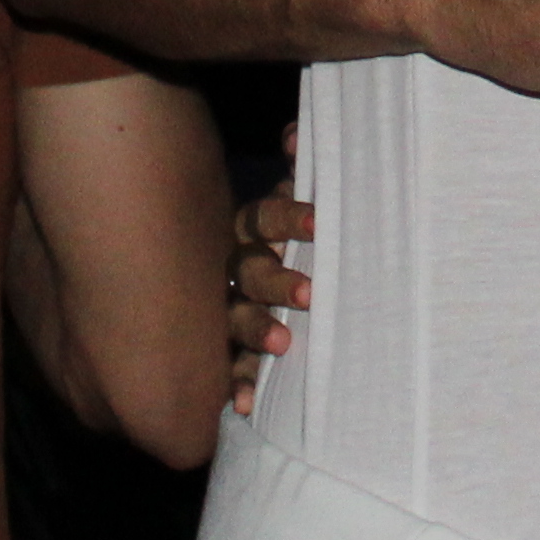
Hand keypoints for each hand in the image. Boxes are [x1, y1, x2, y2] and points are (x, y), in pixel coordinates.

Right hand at [224, 182, 311, 412]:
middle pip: (249, 270)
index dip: (290, 218)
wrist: (230, 275)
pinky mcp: (219, 350)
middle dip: (278, 281)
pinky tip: (243, 406)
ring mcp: (219, 309)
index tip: (320, 223)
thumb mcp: (287, 201)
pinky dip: (236, 386)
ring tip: (282, 343)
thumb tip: (293, 132)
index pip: (263, 217)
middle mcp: (227, 266)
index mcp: (245, 228)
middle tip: (311, 292)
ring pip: (233, 318)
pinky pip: (224, 368)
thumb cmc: (277, 237)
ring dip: (256, 328)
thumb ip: (296, 166)